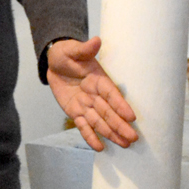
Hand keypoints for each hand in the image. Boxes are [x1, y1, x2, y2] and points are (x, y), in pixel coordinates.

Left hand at [46, 37, 137, 151]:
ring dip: (111, 133)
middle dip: (120, 125)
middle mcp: (95, 95)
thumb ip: (84, 49)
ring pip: (99, 121)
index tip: (131, 116)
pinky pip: (83, 126)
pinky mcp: (76, 112)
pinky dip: (90, 136)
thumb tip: (96, 40)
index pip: (111, 94)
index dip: (120, 105)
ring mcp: (86, 105)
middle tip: (133, 138)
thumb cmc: (67, 54)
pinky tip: (100, 148)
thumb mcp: (73, 50)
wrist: (55, 63)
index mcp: (98, 80)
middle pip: (109, 112)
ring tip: (124, 144)